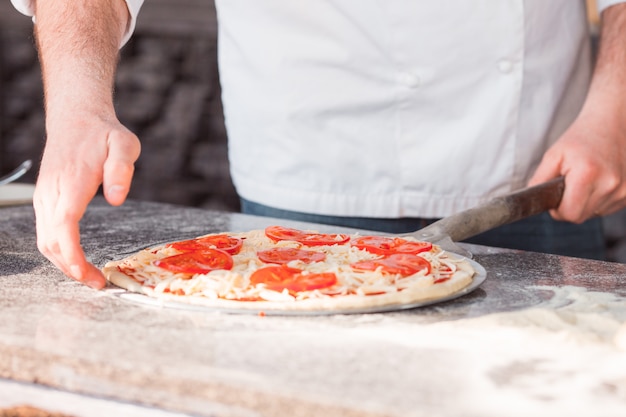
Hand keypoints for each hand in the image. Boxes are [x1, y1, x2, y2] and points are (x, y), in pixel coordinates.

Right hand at [34, 111, 139, 288]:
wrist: (75, 118)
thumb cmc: (102, 133)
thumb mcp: (124, 144)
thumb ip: (121, 169)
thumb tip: (116, 199)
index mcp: (71, 182)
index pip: (64, 226)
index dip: (72, 254)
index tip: (87, 274)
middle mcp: (51, 192)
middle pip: (51, 241)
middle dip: (72, 269)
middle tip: (99, 283)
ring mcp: (44, 197)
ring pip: (45, 240)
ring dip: (64, 264)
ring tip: (90, 277)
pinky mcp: (45, 199)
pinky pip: (45, 233)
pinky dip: (59, 252)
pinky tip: (77, 260)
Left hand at [529, 109, 625, 222]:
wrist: (612, 123)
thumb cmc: (580, 138)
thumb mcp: (553, 155)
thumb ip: (539, 181)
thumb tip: (533, 201)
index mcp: (587, 175)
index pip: (569, 214)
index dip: (558, 210)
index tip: (556, 197)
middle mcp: (610, 185)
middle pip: (580, 217)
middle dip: (569, 207)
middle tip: (568, 187)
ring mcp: (624, 190)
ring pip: (594, 213)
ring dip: (585, 202)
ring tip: (585, 180)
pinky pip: (608, 208)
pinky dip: (599, 200)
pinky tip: (598, 181)